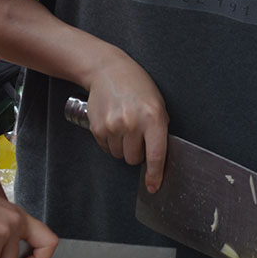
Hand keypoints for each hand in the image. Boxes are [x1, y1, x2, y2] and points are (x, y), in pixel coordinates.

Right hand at [85, 59, 168, 193]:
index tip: (153, 187)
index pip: (156, 155)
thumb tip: (157, 157)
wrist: (107, 70)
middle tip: (136, 134)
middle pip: (134, 159)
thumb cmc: (136, 86)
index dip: (154, 175)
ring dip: (122, 147)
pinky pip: (106, 148)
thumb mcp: (157, 103)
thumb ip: (159, 128)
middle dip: (136, 152)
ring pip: (119, 155)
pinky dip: (110, 141)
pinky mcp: (98, 127)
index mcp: (153, 117)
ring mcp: (113, 126)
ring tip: (124, 126)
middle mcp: (133, 123)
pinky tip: (113, 124)